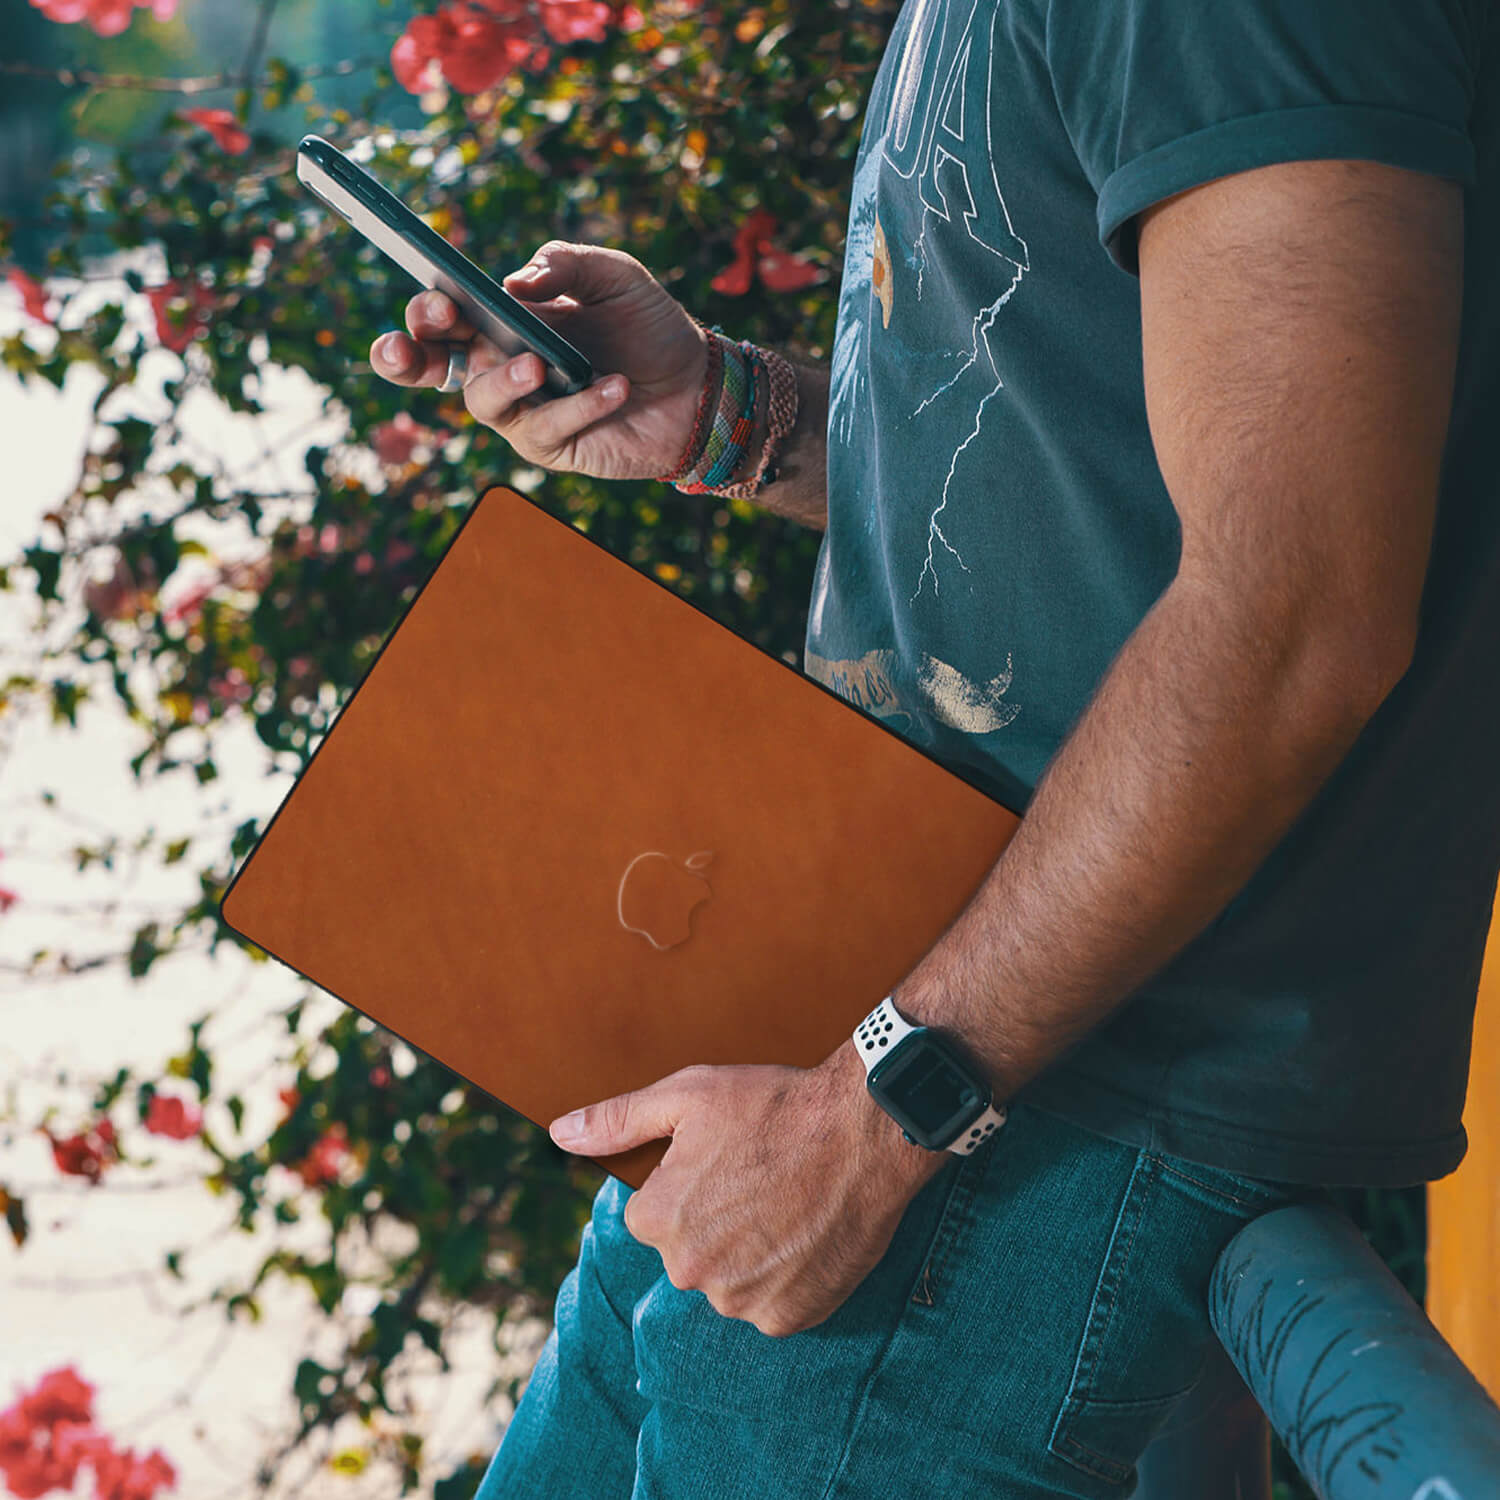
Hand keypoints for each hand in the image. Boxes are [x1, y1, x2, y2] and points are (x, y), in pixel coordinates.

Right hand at [370, 241, 709, 482]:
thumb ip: (566, 263)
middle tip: (421, 340)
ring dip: (504, 379)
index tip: (439, 302)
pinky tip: (615, 386)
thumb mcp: (614, 276)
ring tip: (538, 363)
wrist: (697, 386)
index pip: (442, 318)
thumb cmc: (649, 328)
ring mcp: (523, 410)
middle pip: (430, 366)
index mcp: (502, 321)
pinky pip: (545, 428)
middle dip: (409, 356)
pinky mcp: (553, 446)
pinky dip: (577, 406)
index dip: (426, 313)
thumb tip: (515, 285)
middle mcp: (501, 366)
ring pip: (482, 401)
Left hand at [548, 1045, 949, 1336]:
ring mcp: (742, 1301)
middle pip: (692, 1250)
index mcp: (658, 1220)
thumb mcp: (688, 1095)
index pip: (655, 1214)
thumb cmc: (774, 1106)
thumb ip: (617, 1120)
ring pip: (732, 1280)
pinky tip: (806, 1233)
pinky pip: (772, 1304)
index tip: (727, 1158)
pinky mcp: (790, 1318)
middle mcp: (691, 1271)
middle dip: (718, 1219)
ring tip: (788, 1202)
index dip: (690, 1181)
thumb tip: (559, 1134)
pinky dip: (787, 1277)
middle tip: (761, 1177)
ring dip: (752, 1252)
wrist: (863, 1131)